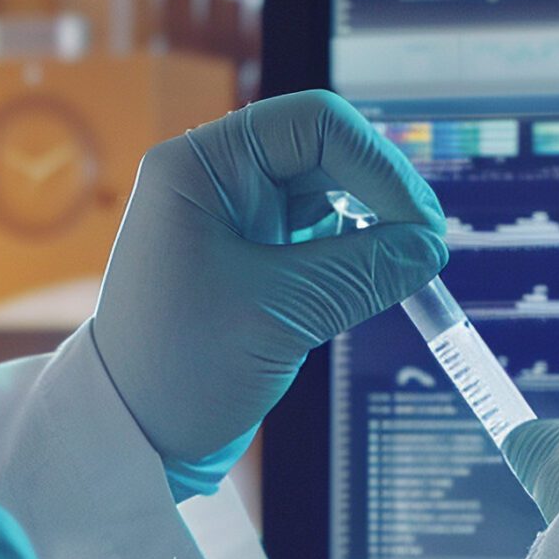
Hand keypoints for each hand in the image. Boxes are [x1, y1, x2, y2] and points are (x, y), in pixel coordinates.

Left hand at [92, 90, 448, 496]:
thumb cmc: (176, 367)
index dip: (376, 165)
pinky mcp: (252, 257)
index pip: (313, 124)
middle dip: (381, 194)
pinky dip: (355, 252)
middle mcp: (216, 179)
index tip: (417, 225)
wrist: (129, 434)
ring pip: (328, 194)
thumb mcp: (280, 313)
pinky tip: (377, 280)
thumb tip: (430, 247)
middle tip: (425, 248)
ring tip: (405, 269)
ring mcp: (235, 218)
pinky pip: (320, 235)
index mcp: (201, 166)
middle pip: (326, 152)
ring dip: (372, 225)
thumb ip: (363, 270)